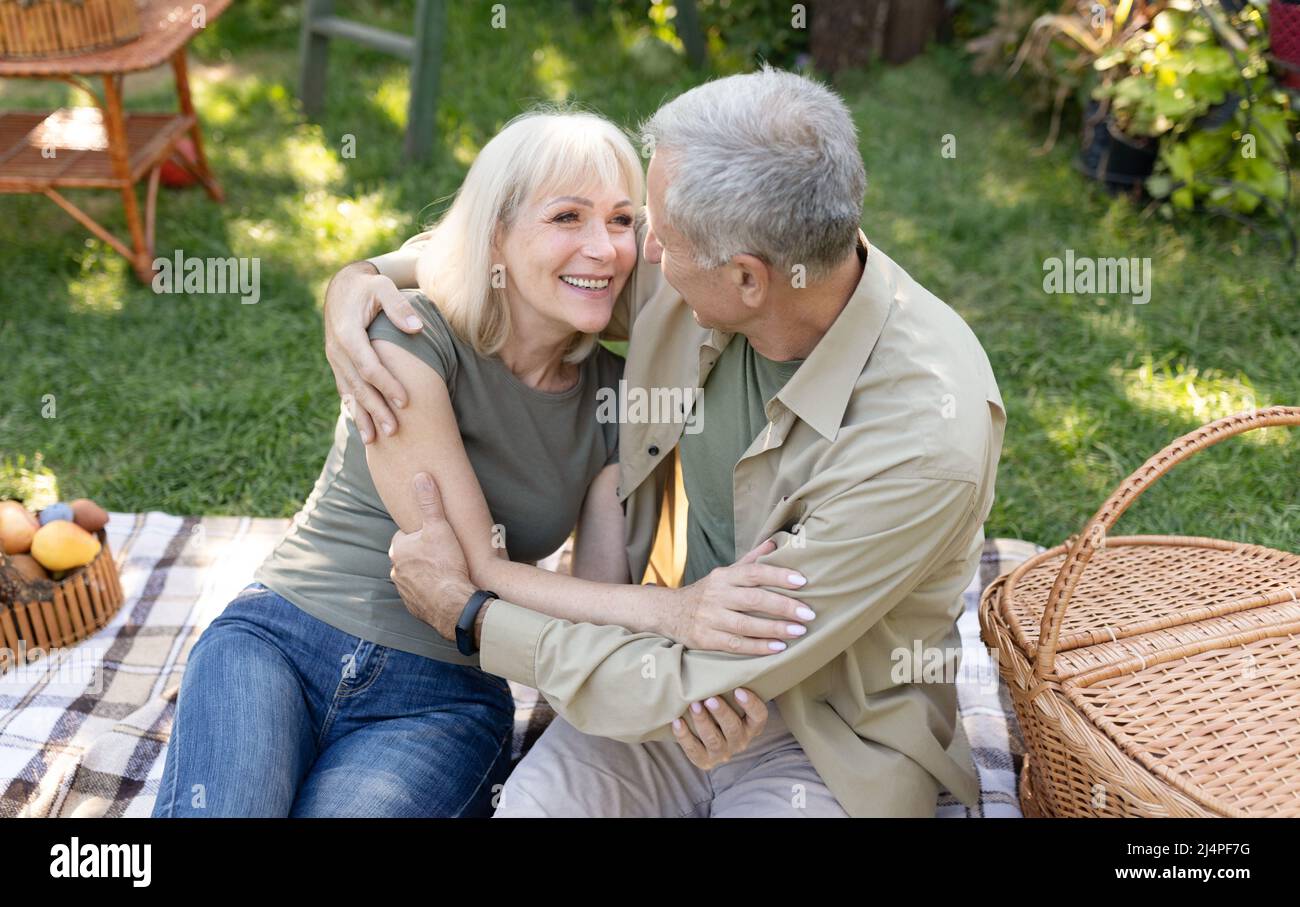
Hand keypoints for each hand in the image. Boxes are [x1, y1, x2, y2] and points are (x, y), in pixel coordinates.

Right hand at [324, 261, 422, 443]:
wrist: (343, 287)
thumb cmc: (369, 287)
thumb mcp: (383, 287)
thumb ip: (399, 306)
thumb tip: (417, 328)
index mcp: (347, 332)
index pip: (369, 365)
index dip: (387, 385)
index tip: (406, 401)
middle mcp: (337, 349)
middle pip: (358, 385)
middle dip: (376, 409)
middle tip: (394, 430)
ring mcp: (334, 359)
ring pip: (349, 392)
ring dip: (362, 416)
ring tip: (375, 440)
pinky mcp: (337, 364)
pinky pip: (344, 390)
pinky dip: (353, 409)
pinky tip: (363, 428)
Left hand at [389, 472, 475, 640]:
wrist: (452, 604)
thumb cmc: (445, 564)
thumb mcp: (439, 527)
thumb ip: (429, 502)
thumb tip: (421, 477)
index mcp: (399, 549)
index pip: (407, 536)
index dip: (422, 534)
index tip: (436, 536)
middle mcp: (396, 570)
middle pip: (410, 555)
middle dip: (423, 554)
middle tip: (443, 552)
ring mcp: (404, 590)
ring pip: (414, 575)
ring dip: (426, 573)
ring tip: (446, 570)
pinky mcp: (414, 606)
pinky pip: (421, 594)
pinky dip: (430, 591)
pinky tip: (445, 588)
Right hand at [665, 539, 813, 654]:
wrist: (668, 612)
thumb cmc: (706, 592)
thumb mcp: (724, 573)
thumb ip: (750, 560)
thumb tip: (776, 543)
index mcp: (723, 576)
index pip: (753, 572)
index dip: (778, 576)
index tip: (802, 581)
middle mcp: (716, 595)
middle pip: (753, 600)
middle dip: (783, 606)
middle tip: (809, 613)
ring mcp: (709, 618)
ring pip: (745, 625)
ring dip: (774, 628)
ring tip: (799, 631)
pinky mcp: (705, 639)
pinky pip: (735, 645)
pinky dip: (758, 647)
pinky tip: (778, 648)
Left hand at [671, 689, 768, 769]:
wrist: (703, 733)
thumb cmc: (719, 705)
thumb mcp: (730, 698)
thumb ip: (731, 685)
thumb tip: (735, 655)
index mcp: (752, 726)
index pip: (759, 717)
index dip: (751, 705)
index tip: (739, 690)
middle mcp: (740, 741)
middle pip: (734, 728)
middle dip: (721, 713)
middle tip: (710, 698)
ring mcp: (723, 753)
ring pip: (714, 740)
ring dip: (703, 722)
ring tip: (693, 705)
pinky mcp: (704, 761)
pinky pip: (694, 751)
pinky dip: (684, 736)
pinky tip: (677, 721)